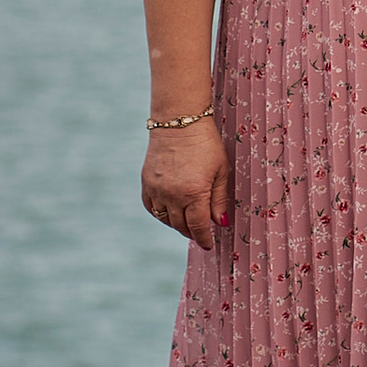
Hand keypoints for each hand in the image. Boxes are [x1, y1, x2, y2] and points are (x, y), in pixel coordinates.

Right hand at [142, 113, 230, 250]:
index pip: (198, 226)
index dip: (204, 238)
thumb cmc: (206, 144)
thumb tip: (220, 223)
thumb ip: (219, 199)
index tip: (208, 245)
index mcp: (193, 193)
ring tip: (187, 222)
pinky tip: (170, 212)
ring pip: (165, 219)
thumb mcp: (220, 171)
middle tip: (200, 233)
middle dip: (192, 232)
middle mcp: (172, 195)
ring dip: (177, 224)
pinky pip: (152, 207)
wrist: (179, 122)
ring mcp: (157, 190)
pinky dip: (161, 213)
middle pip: (181, 225)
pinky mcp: (146, 183)